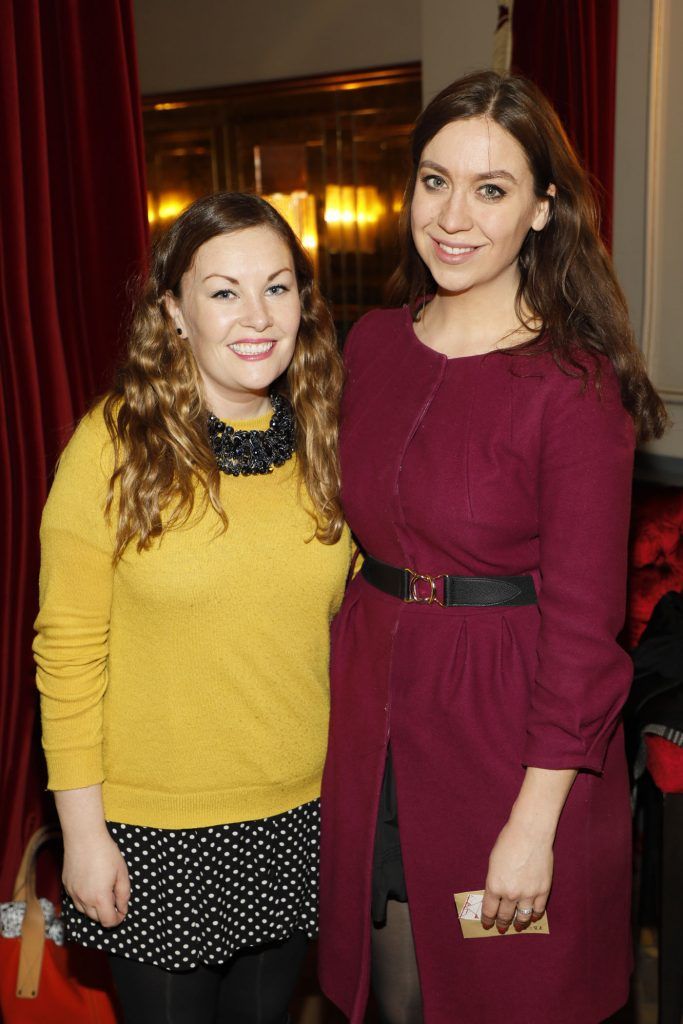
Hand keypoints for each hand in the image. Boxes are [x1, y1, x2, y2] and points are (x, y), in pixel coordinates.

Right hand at [62, 830, 129, 927]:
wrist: (84, 837)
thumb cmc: (106, 852)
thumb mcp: (122, 872)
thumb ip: (124, 894)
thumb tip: (122, 908)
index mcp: (100, 898)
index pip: (108, 921)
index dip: (117, 919)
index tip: (122, 911)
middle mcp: (84, 899)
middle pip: (96, 919)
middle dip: (107, 913)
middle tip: (115, 898)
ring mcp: (73, 893)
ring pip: (85, 911)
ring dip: (95, 908)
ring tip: (103, 891)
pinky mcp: (66, 886)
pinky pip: (76, 900)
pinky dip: (85, 899)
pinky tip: (91, 885)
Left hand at [480, 817, 552, 933]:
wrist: (530, 833)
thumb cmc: (508, 842)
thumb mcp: (493, 862)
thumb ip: (495, 880)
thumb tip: (497, 894)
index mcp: (494, 886)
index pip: (489, 910)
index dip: (488, 920)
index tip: (487, 924)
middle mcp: (510, 894)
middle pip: (505, 916)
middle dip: (502, 923)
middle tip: (501, 928)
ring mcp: (528, 894)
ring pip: (523, 917)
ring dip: (519, 923)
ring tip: (517, 927)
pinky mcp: (543, 890)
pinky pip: (539, 910)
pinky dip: (535, 915)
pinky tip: (533, 917)